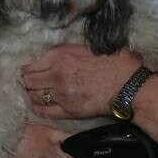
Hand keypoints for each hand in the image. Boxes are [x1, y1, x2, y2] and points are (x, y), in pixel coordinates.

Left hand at [21, 44, 140, 120]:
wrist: (129, 86)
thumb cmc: (116, 62)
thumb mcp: (89, 46)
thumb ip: (68, 50)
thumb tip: (55, 54)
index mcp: (60, 56)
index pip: (31, 65)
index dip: (27, 68)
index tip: (29, 70)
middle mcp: (56, 75)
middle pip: (29, 82)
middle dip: (27, 81)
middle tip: (30, 82)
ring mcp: (61, 95)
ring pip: (34, 96)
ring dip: (32, 94)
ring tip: (35, 93)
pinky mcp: (68, 111)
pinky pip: (44, 111)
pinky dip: (38, 108)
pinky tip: (39, 105)